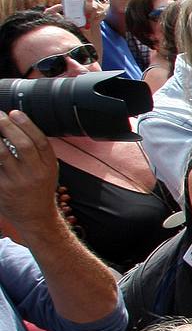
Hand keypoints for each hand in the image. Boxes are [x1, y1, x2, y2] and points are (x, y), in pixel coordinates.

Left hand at [0, 111, 62, 230]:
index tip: (14, 113)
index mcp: (48, 166)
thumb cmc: (39, 190)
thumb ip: (38, 151)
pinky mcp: (1, 188)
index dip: (27, 124)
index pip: (40, 141)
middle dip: (8, 126)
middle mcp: (35, 173)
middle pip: (22, 145)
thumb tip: (17, 126)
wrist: (35, 217)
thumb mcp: (48, 170)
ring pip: (2, 153)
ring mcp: (17, 182)